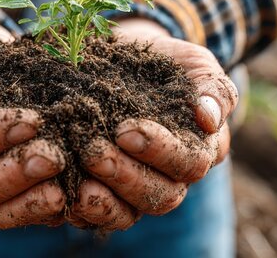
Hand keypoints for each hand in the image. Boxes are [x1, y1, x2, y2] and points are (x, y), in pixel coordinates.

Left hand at [70, 18, 237, 231]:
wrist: (127, 59)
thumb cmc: (166, 63)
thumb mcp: (195, 65)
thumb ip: (212, 89)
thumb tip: (209, 119)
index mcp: (200, 149)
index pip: (189, 163)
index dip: (159, 151)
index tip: (124, 130)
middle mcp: (173, 177)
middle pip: (162, 195)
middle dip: (126, 175)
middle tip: (93, 152)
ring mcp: (140, 189)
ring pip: (131, 212)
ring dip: (104, 198)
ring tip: (78, 178)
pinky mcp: (108, 193)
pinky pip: (100, 217)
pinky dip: (83, 210)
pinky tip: (65, 196)